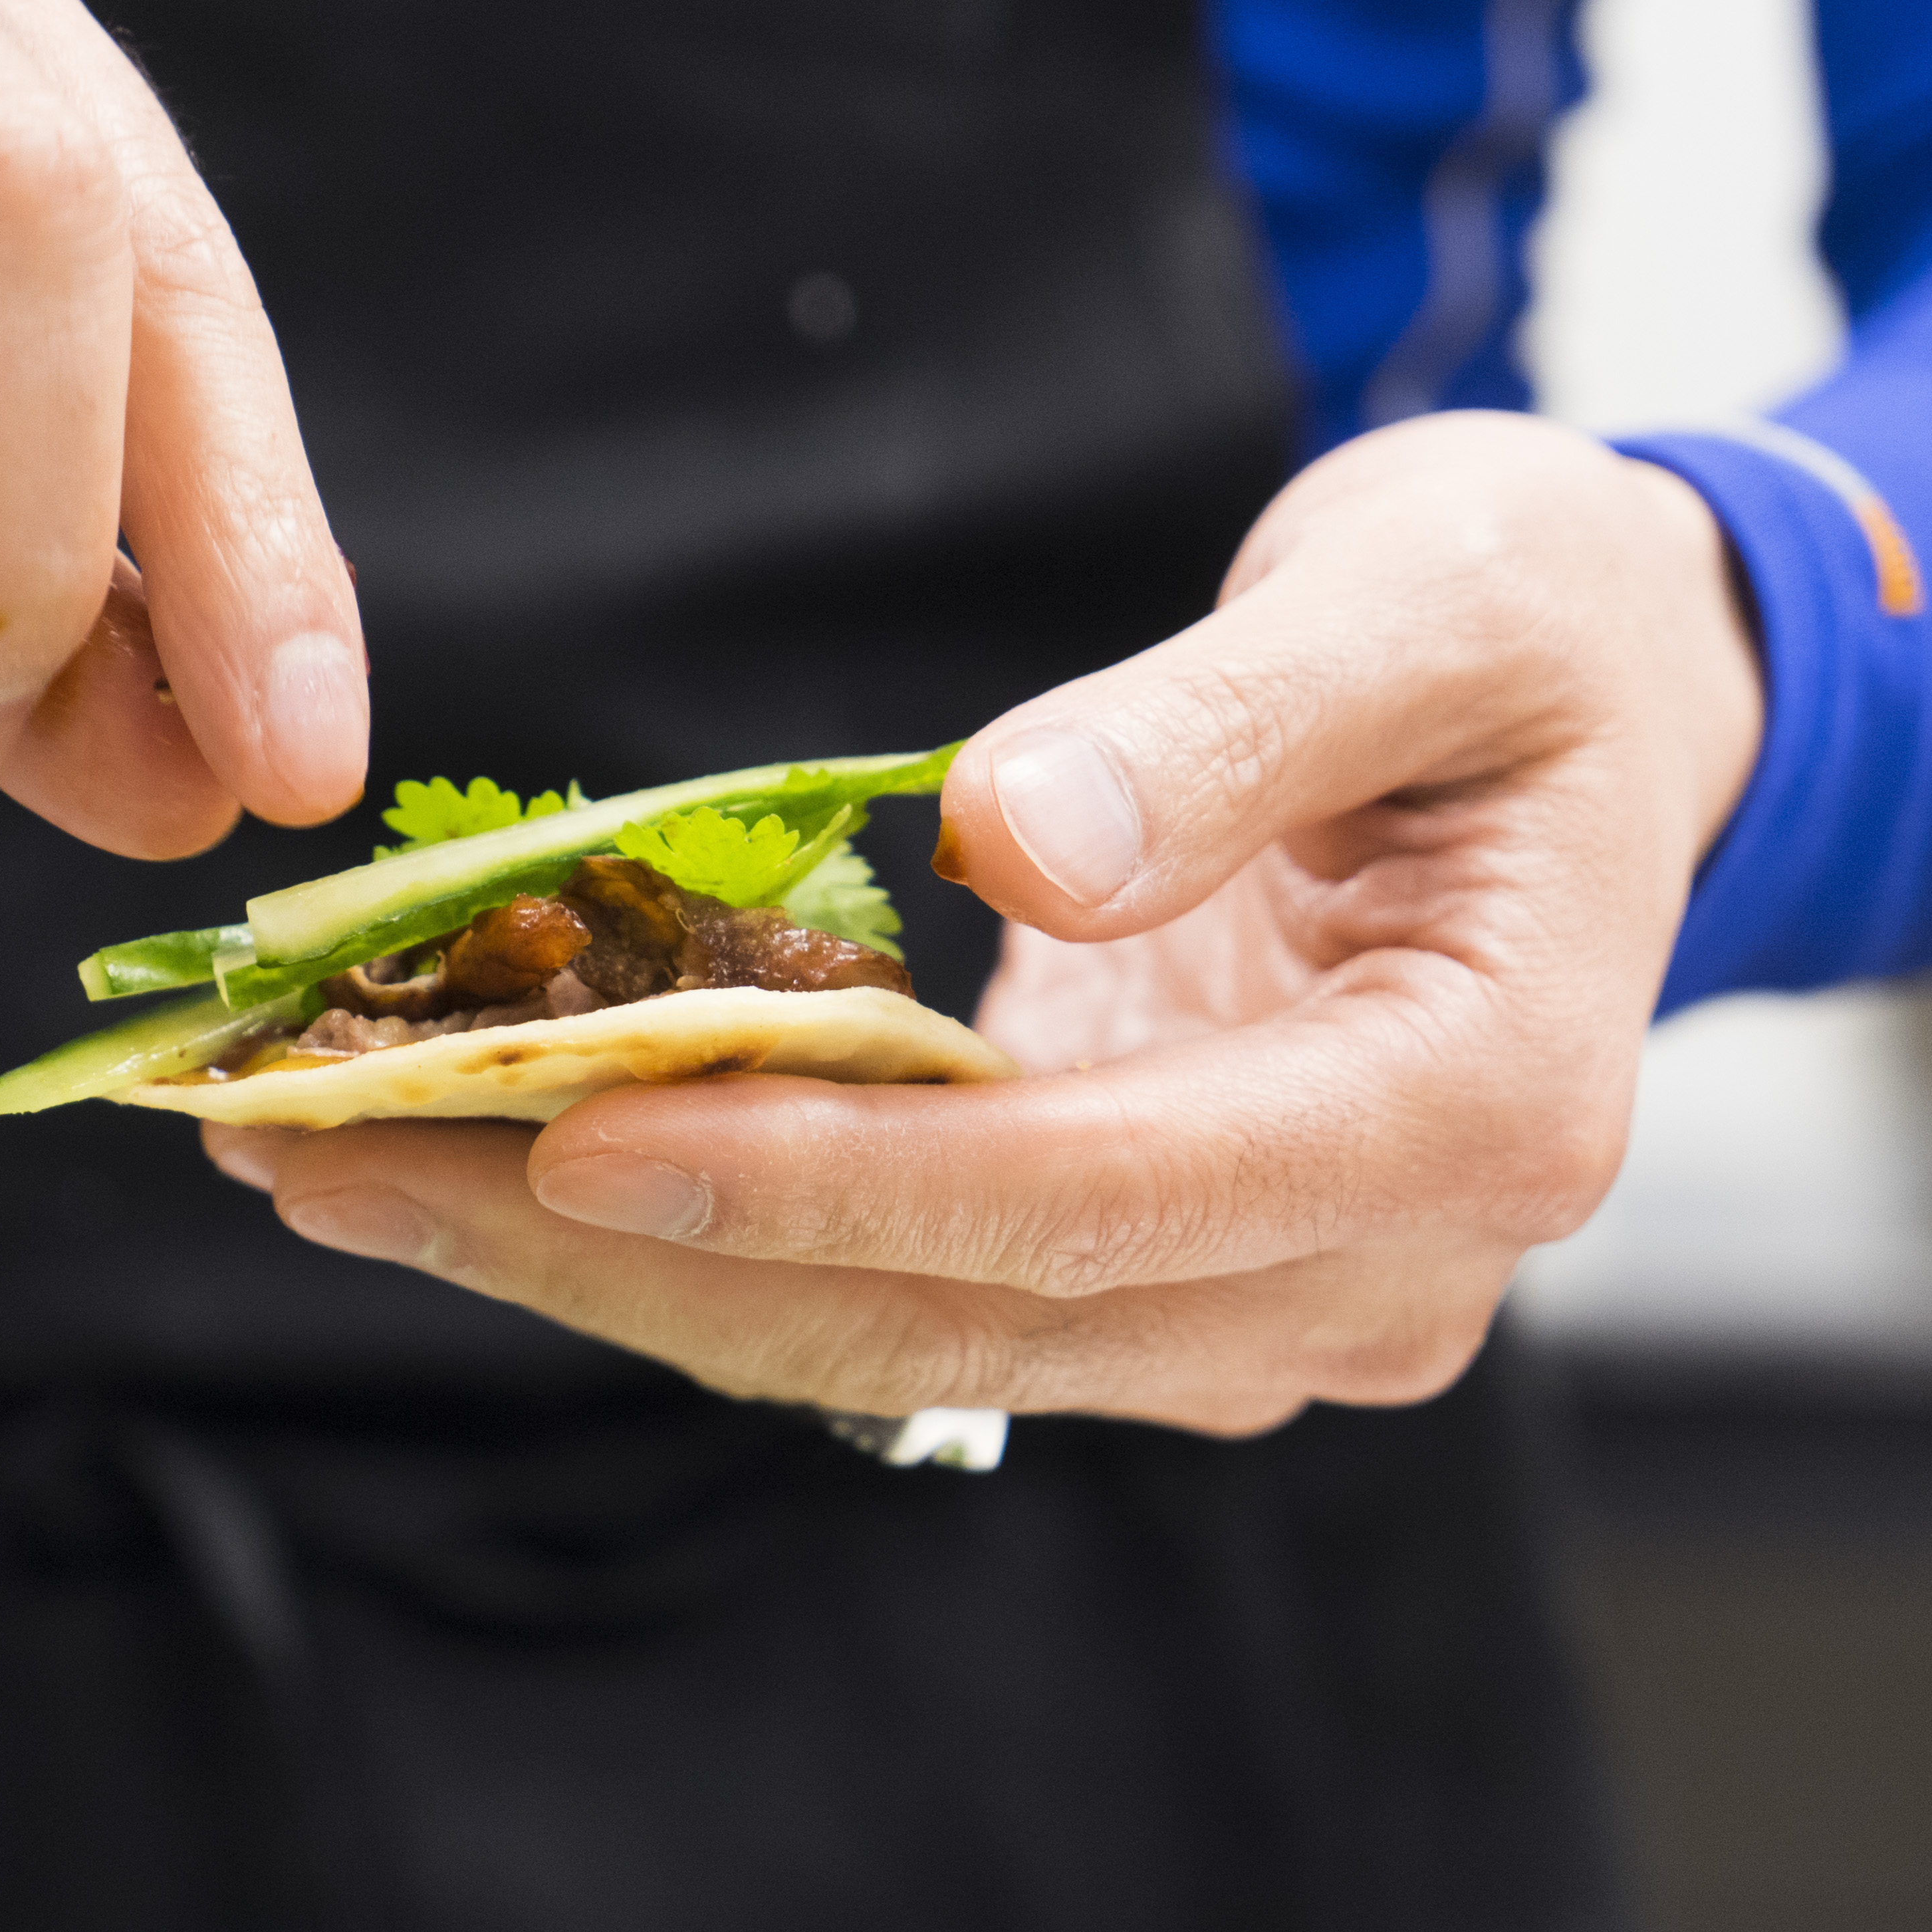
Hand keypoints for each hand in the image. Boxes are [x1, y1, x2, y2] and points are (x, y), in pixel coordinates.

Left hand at [202, 412, 1761, 1434]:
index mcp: (1472, 1113)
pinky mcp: (1158, 1280)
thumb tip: (1026, 842)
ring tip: (336, 1167)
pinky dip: (695, 1230)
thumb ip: (1241, 721)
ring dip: (611, 1269)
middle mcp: (1371, 1275)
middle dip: (627, 1252)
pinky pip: (902, 1286)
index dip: (825, 1181)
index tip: (567, 1133)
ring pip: (893, 1337)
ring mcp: (1262, 1305)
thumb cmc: (1535, 625)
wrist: (1607, 726)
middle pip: (951, 1314)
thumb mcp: (1430, 594)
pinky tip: (489, 1152)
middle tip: (323, 1158)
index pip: (1096, 1201)